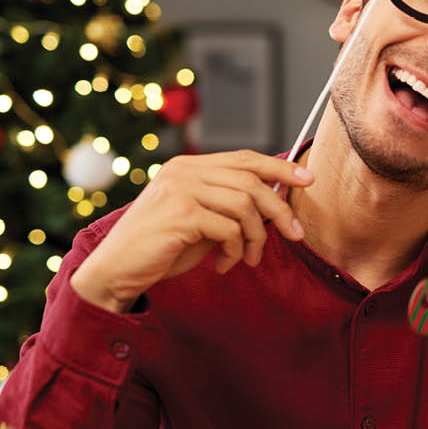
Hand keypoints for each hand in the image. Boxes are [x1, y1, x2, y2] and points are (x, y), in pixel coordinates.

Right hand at [70, 150, 313, 312]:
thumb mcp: (202, 220)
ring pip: (245, 206)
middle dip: (280, 209)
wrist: (118, 270)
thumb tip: (278, 203)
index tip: (308, 179)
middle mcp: (183, 171)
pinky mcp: (180, 214)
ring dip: (256, 238)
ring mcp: (180, 190)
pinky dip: (236, 251)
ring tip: (248, 259)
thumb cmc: (163, 247)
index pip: (245, 158)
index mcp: (188, 167)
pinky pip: (230, 229)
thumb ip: (230, 206)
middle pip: (251, 180)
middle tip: (296, 235)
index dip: (280, 167)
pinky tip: (224, 265)